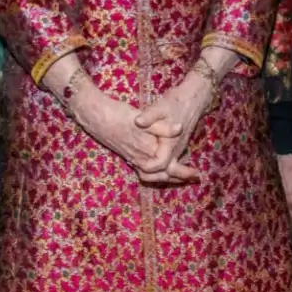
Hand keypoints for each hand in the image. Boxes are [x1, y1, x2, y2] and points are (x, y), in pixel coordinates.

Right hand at [73, 90, 197, 185]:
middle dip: (179, 176)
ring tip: (181, 175)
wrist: (95, 114)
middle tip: (194, 177)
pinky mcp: (127, 153)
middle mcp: (139, 158)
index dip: (183, 171)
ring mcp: (132, 157)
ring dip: (168, 175)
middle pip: (162, 174)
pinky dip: (156, 172)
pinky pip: (145, 169)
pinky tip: (161, 166)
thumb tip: (179, 128)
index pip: (168, 167)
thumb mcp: (142, 118)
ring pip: (153, 174)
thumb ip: (161, 126)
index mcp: (146, 149)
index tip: (196, 173)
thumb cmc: (118, 114)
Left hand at [133, 70, 216, 183]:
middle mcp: (176, 150)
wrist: (194, 98)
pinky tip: (154, 166)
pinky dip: (164, 168)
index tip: (135, 163)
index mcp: (170, 144)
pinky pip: (172, 163)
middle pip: (167, 173)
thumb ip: (150, 115)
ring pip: (171, 169)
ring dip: (160, 175)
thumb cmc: (177, 102)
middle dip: (154, 177)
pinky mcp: (178, 144)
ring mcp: (178, 148)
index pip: (160, 164)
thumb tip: (137, 121)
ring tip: (144, 174)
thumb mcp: (162, 106)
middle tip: (139, 173)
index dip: (148, 167)